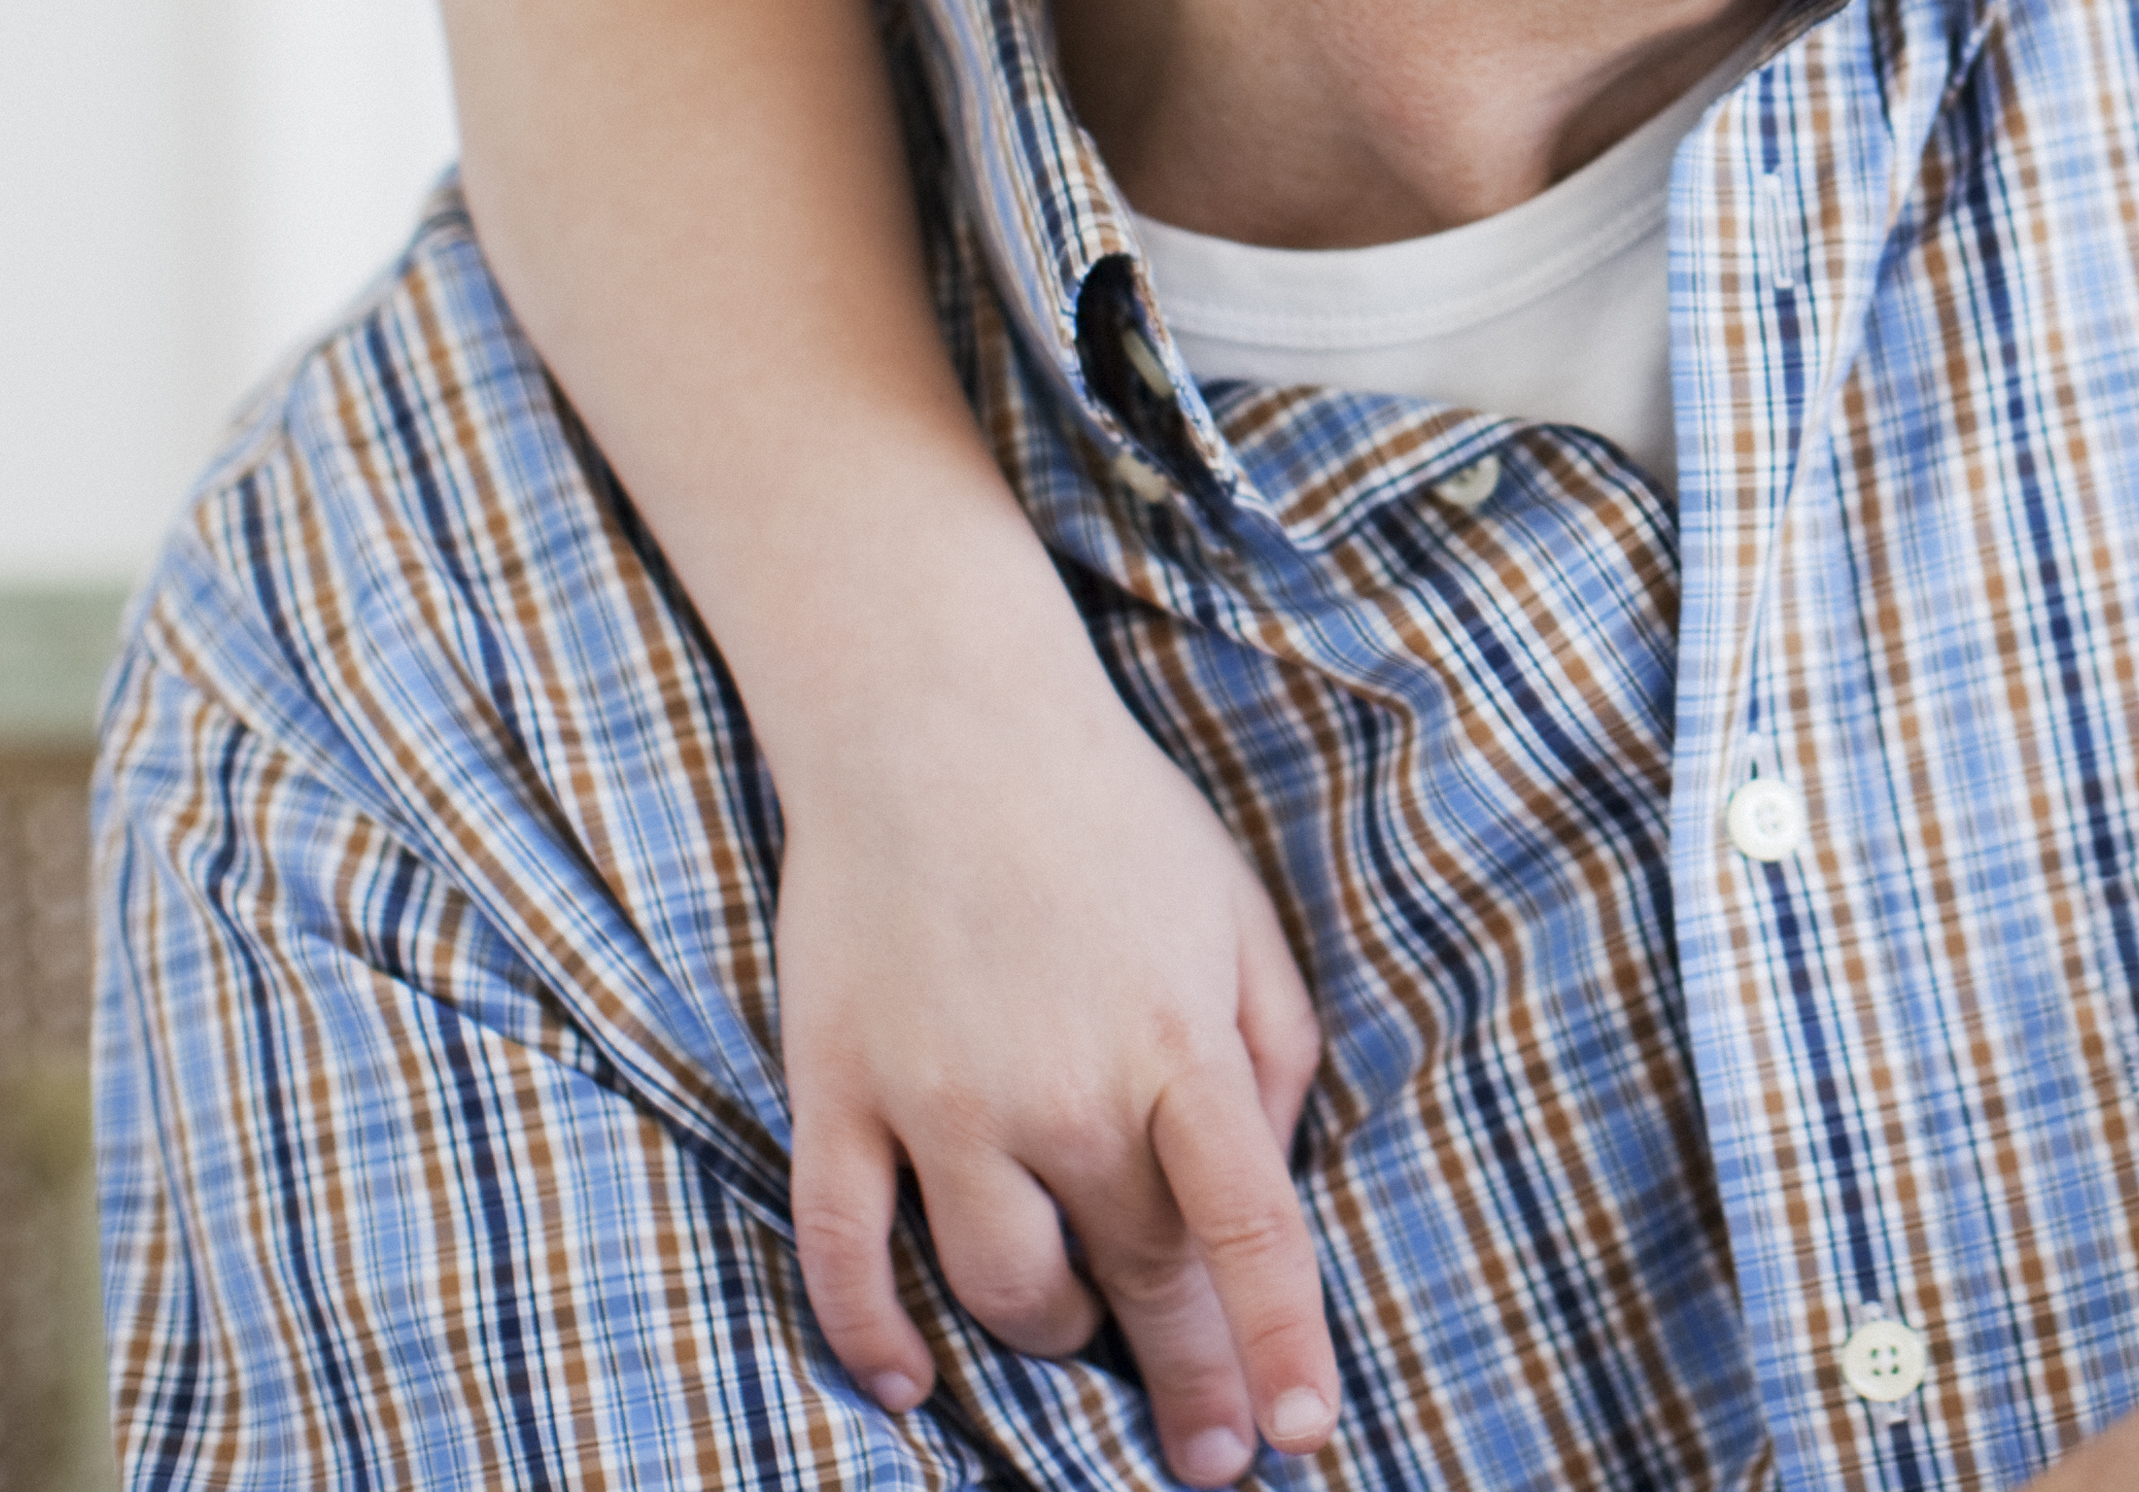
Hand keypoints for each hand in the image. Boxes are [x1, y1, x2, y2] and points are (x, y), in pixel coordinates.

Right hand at [774, 629, 1337, 1480]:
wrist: (939, 722)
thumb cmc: (1112, 819)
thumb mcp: (1238, 916)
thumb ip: (1274, 1055)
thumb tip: (1269, 1182)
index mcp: (1178, 1044)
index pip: (1247, 1227)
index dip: (1275, 1342)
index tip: (1300, 1434)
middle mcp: (1063, 1091)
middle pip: (1135, 1281)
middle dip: (1183, 1381)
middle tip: (1209, 1459)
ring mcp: (940, 1101)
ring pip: (1003, 1292)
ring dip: (1051, 1334)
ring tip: (1078, 1332)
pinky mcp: (838, 1094)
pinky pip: (847, 1257)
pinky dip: (874, 1338)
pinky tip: (910, 1384)